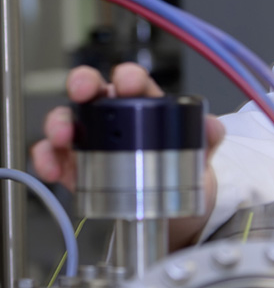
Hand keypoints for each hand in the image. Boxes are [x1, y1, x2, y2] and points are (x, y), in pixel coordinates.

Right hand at [31, 62, 224, 245]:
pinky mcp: (73, 167)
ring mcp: (89, 141)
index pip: (133, 82)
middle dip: (83, 83)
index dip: (128, 77)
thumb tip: (213, 127)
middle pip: (92, 90)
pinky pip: (53, 157)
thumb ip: (207, 137)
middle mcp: (112, 117)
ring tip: (63, 136)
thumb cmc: (181, 168)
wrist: (170, 210)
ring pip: (66, 120)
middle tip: (82, 90)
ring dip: (59, 124)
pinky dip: (46, 160)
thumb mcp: (199, 152)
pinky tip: (51, 169)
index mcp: (143, 105)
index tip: (128, 82)